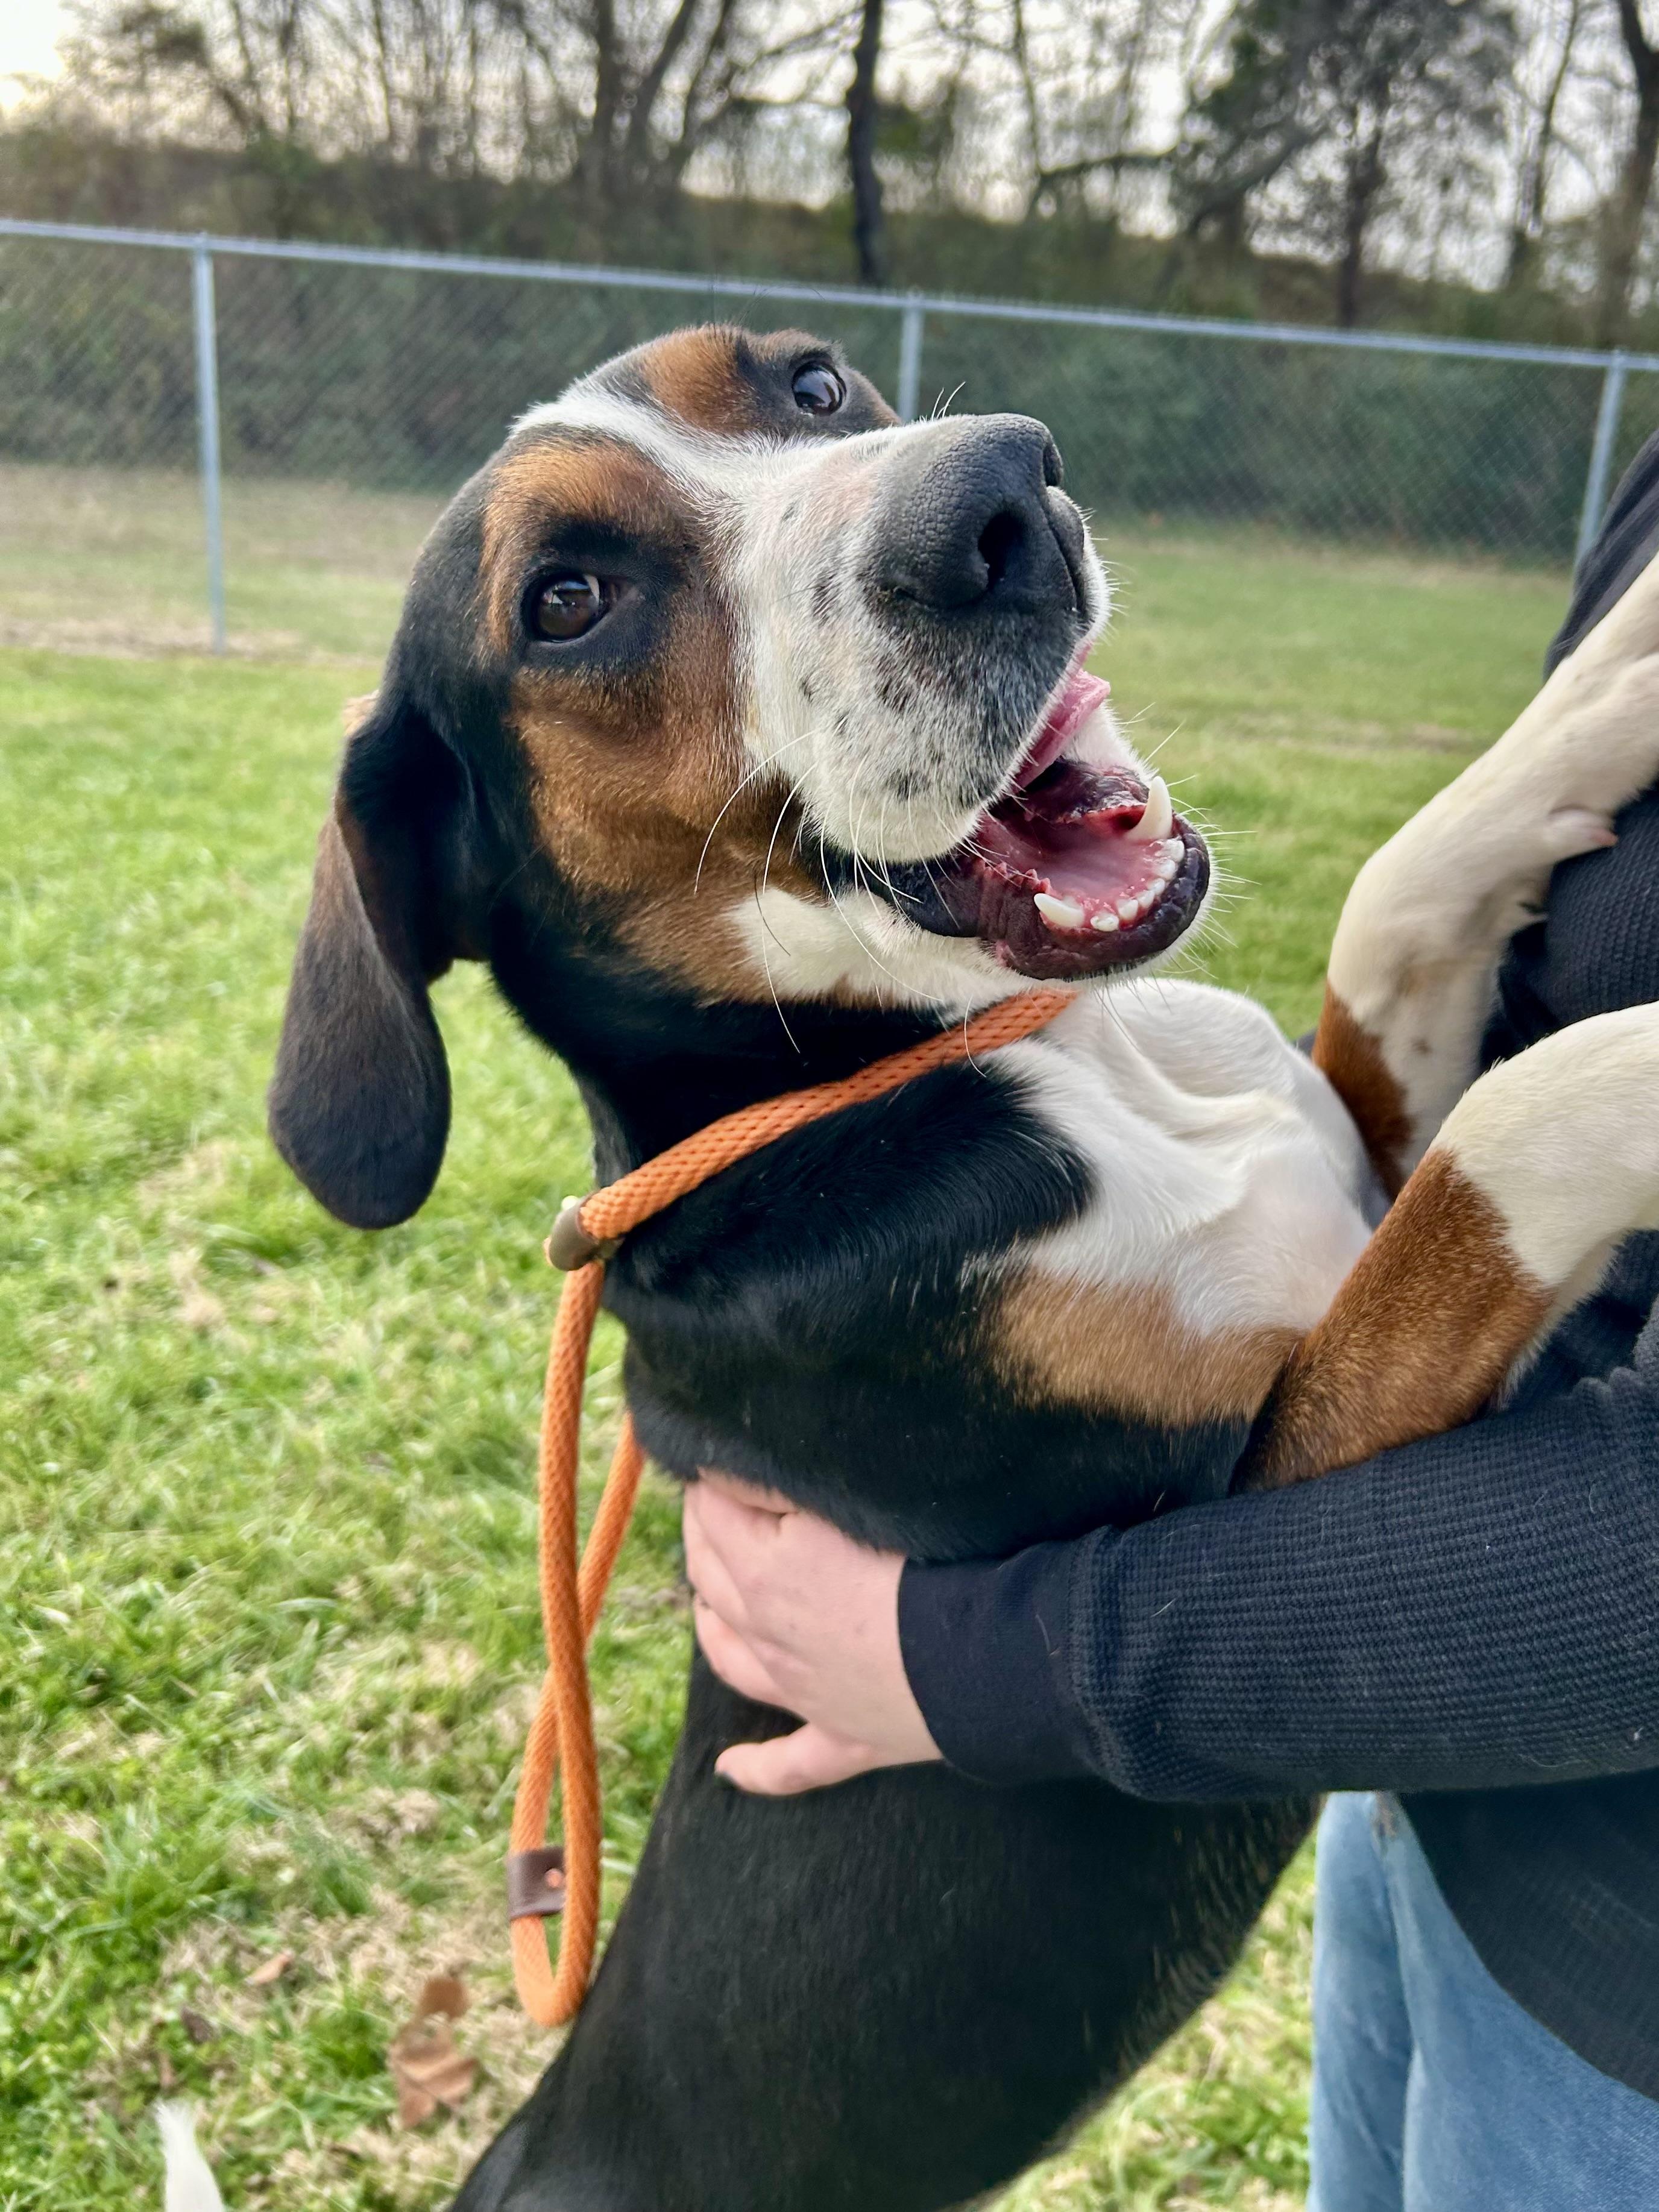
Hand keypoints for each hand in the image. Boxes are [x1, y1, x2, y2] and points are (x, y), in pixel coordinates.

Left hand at [683, 1472, 941, 1795]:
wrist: (994, 1654)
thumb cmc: (933, 1560)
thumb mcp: (851, 1499)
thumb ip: (786, 1482)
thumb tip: (732, 1466)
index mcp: (764, 1569)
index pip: (713, 1511)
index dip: (709, 1478)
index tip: (715, 1454)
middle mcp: (768, 1634)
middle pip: (711, 1577)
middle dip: (704, 1534)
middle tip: (710, 1502)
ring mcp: (803, 1695)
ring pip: (731, 1657)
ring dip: (711, 1622)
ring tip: (706, 1598)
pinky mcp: (844, 1740)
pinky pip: (788, 1765)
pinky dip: (754, 1769)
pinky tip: (728, 1771)